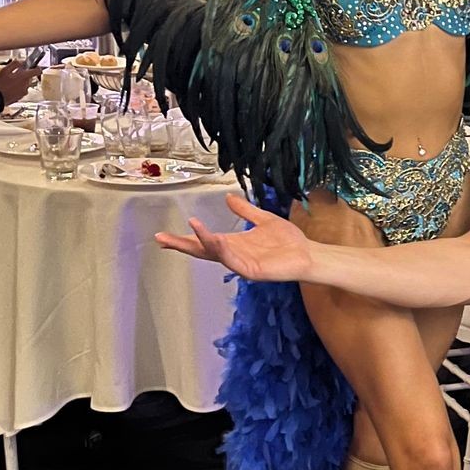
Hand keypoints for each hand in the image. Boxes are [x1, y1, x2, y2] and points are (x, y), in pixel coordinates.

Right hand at [0, 63, 38, 104]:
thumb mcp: (5, 70)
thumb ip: (15, 64)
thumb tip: (21, 62)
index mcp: (24, 77)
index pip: (37, 71)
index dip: (36, 68)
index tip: (34, 66)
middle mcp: (26, 85)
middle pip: (29, 78)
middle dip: (23, 75)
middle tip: (13, 74)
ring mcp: (23, 93)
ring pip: (24, 85)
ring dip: (19, 82)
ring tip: (8, 82)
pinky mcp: (19, 98)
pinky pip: (20, 91)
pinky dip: (16, 89)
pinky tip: (7, 88)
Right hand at [156, 192, 314, 282]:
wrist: (308, 254)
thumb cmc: (288, 241)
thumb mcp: (263, 219)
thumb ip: (245, 210)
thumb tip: (227, 197)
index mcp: (234, 243)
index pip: (203, 242)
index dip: (185, 238)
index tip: (162, 235)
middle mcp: (234, 255)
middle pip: (202, 251)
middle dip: (182, 245)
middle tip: (161, 239)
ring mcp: (241, 264)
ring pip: (216, 254)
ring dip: (203, 242)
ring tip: (191, 227)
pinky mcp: (252, 271)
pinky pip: (233, 261)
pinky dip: (222, 250)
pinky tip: (214, 239)